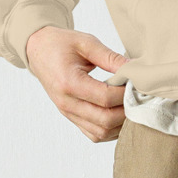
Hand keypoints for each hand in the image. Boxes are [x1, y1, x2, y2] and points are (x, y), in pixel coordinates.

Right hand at [25, 26, 127, 142]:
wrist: (38, 51)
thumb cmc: (60, 44)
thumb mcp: (86, 43)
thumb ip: (111, 57)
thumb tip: (135, 69)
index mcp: (69, 82)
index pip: (105, 97)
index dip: (126, 94)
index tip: (138, 84)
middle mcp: (66, 102)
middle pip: (105, 120)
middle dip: (127, 111)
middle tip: (139, 98)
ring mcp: (68, 113)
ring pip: (101, 132)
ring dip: (120, 124)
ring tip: (131, 106)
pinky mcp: (71, 117)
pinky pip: (94, 134)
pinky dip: (111, 130)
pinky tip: (120, 115)